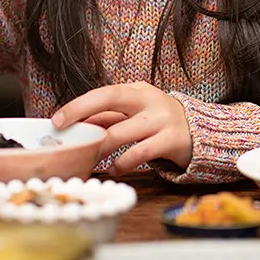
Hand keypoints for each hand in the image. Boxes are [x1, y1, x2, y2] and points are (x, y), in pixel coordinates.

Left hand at [52, 82, 191, 174]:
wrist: (201, 131)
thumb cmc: (158, 121)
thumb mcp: (136, 113)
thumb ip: (111, 117)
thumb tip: (77, 126)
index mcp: (136, 90)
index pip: (103, 93)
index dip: (79, 105)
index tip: (58, 120)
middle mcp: (148, 100)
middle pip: (111, 99)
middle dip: (82, 113)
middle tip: (66, 134)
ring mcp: (161, 118)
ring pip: (121, 132)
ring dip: (100, 148)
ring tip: (91, 159)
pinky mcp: (171, 140)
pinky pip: (140, 153)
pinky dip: (123, 163)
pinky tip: (115, 169)